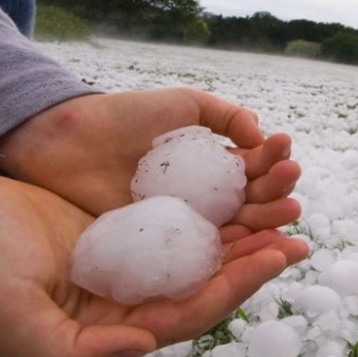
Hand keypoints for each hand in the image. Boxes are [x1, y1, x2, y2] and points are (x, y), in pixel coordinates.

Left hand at [0, 88, 300, 228]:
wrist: (66, 140)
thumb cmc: (124, 118)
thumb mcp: (182, 104)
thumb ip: (224, 115)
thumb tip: (259, 133)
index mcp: (211, 166)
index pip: (252, 170)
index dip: (272, 162)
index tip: (285, 152)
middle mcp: (203, 199)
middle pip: (251, 201)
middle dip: (277, 193)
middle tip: (290, 185)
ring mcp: (184, 224)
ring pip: (235, 228)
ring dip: (266, 220)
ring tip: (288, 210)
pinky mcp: (162, 247)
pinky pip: (202, 252)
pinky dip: (231, 249)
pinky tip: (252, 240)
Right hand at [0, 169, 308, 356]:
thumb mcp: (9, 317)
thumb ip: (74, 349)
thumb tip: (145, 344)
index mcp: (117, 323)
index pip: (193, 310)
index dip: (238, 286)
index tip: (278, 253)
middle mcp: (133, 292)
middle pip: (211, 276)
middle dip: (258, 251)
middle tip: (298, 223)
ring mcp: (133, 254)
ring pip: (204, 243)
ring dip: (245, 219)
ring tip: (283, 188)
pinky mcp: (127, 220)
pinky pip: (182, 211)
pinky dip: (213, 194)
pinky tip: (239, 170)